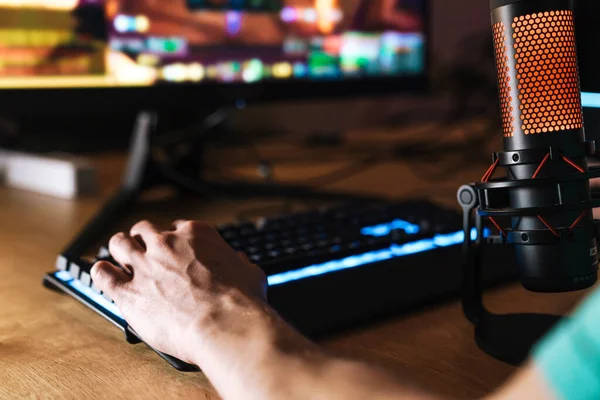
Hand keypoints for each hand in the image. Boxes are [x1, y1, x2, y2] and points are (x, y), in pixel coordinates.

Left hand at [90, 220, 266, 364]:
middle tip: (144, 251)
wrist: (224, 324)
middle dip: (143, 239)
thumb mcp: (250, 273)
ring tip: (119, 257)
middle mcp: (166, 244)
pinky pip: (102, 274)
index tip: (173, 246)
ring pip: (119, 243)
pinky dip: (101, 272)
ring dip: (119, 249)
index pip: (177, 226)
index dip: (173, 237)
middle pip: (144, 230)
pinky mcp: (128, 292)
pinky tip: (103, 274)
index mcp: (196, 235)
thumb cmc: (240, 301)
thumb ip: (240, 264)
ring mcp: (144, 266)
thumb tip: (240, 263)